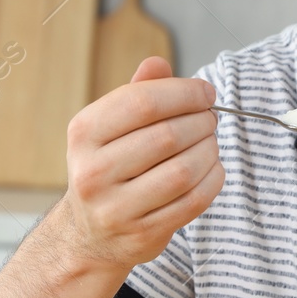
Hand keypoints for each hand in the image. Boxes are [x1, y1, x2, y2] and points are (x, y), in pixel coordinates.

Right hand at [54, 56, 222, 271]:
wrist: (90, 234)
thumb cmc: (108, 168)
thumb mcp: (109, 127)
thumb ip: (136, 93)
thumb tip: (158, 63)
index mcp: (84, 133)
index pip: (143, 102)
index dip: (184, 92)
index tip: (206, 92)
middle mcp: (93, 171)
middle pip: (168, 136)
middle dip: (201, 121)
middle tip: (210, 119)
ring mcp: (115, 208)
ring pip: (183, 170)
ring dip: (209, 150)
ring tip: (211, 143)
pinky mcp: (141, 234)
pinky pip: (192, 201)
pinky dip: (212, 179)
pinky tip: (212, 168)